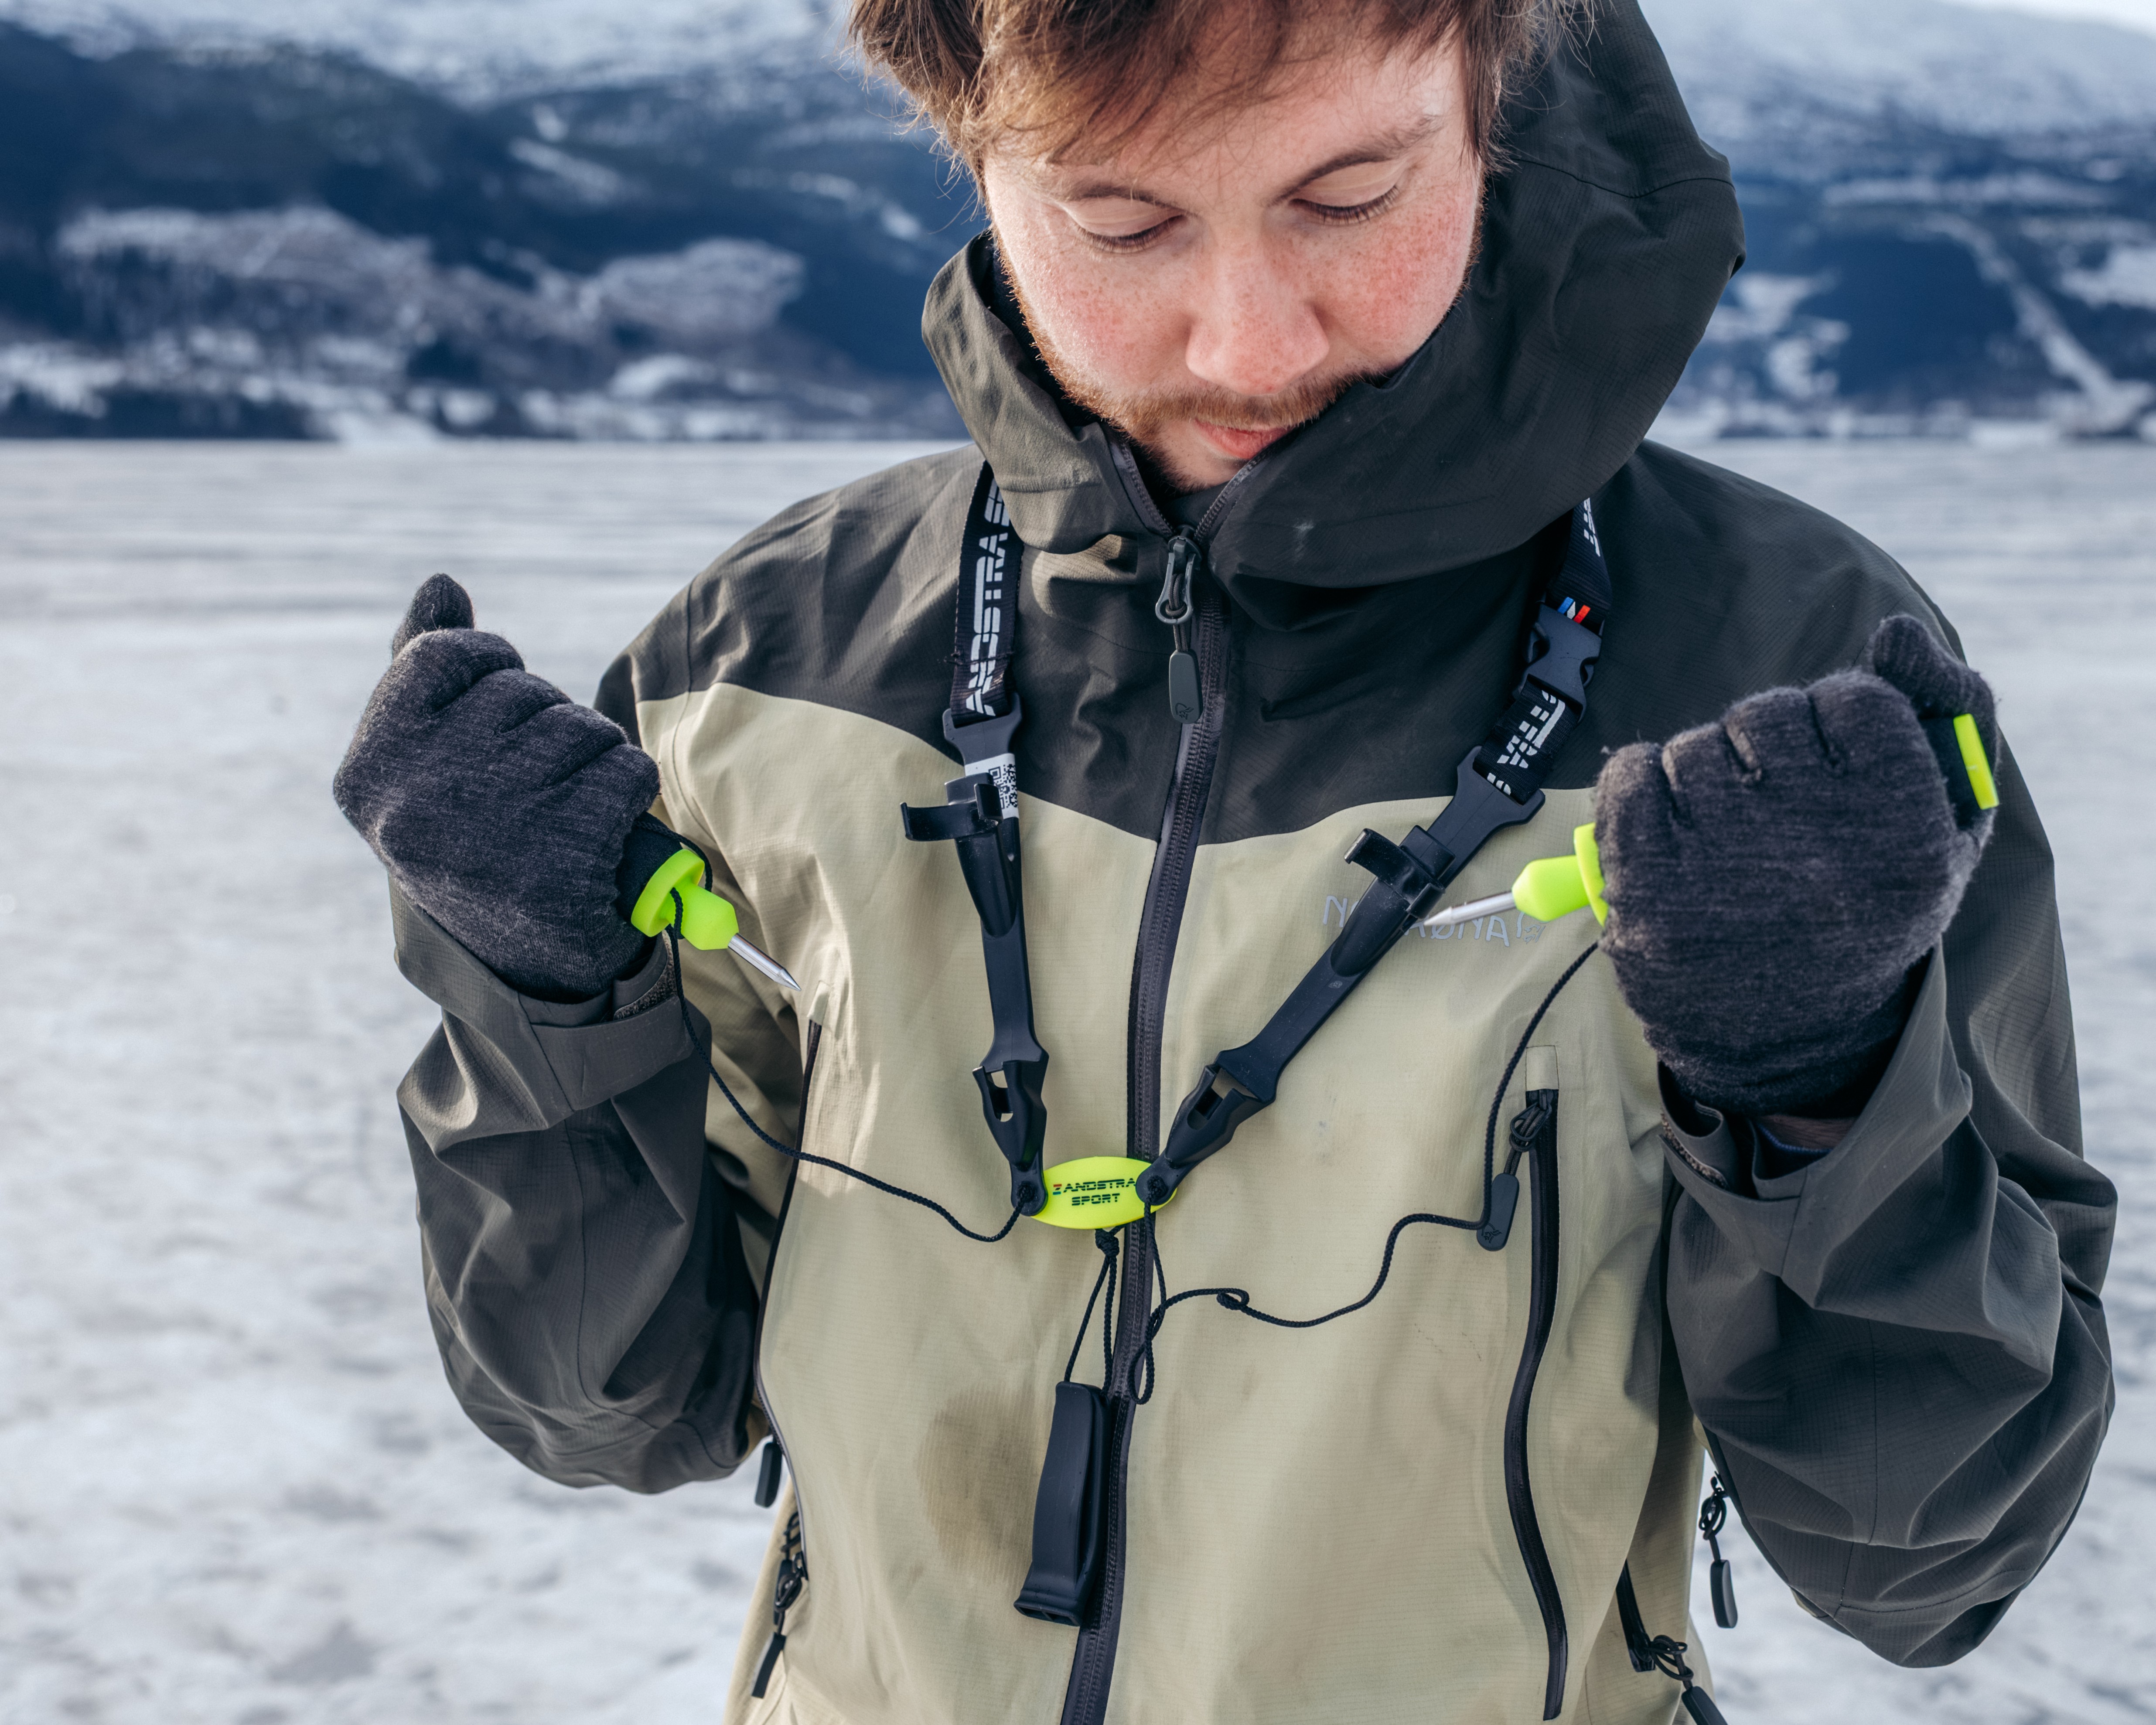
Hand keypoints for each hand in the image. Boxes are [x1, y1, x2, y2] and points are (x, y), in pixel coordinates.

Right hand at [334, 575, 659, 998]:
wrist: (522, 968)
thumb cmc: (474, 842)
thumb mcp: (428, 763)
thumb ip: (425, 668)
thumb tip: (439, 584)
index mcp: (370, 770)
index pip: (446, 655)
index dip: (492, 669)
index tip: (497, 716)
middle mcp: (420, 796)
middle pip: (523, 691)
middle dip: (546, 725)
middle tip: (532, 787)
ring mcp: (493, 826)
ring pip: (581, 728)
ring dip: (592, 759)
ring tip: (565, 810)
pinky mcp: (565, 857)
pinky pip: (627, 771)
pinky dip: (630, 793)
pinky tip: (603, 831)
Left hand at [1592, 615, 1996, 1116]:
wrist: (1790, 1039)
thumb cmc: (1866, 910)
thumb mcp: (1945, 823)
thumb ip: (1946, 709)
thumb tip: (1898, 632)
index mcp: (1904, 827)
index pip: (1856, 699)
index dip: (1834, 722)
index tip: (1830, 768)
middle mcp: (1817, 844)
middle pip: (1766, 714)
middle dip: (1763, 747)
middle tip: (1774, 810)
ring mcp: (1725, 865)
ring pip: (1693, 746)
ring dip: (1701, 775)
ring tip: (1728, 839)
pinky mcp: (1646, 886)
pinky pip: (1626, 775)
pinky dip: (1638, 788)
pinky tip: (1669, 832)